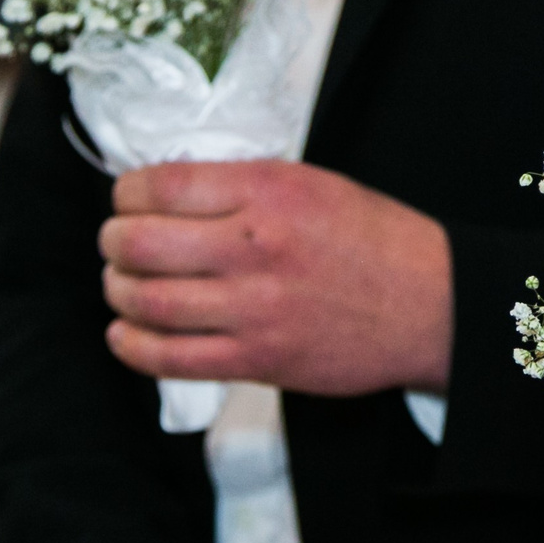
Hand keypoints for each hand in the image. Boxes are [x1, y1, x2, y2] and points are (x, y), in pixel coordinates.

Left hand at [98, 160, 453, 395]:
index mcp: (267, 191)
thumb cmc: (374, 241)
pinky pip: (172, 359)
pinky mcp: (259, 359)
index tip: (126, 200)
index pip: (159, 185)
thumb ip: (240, 186)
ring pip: (146, 302)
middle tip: (116, 244)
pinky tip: (125, 335)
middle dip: (112, 242)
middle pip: (138, 244)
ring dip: (118, 293)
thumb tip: (168, 193)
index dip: (125, 194)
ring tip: (121, 287)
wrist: (431, 306)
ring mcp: (254, 308)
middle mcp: (254, 247)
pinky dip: (133, 347)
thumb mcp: (310, 183)